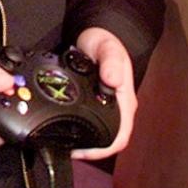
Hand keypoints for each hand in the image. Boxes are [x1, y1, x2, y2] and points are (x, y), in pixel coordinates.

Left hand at [71, 27, 135, 161]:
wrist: (96, 36)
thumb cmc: (106, 43)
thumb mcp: (108, 48)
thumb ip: (110, 62)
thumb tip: (113, 80)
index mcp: (125, 102)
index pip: (120, 136)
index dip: (104, 149)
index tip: (83, 151)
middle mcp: (118, 109)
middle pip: (108, 140)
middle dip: (90, 150)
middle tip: (66, 149)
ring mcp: (106, 108)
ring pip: (98, 135)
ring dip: (83, 143)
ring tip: (62, 143)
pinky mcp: (95, 105)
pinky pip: (89, 124)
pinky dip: (78, 131)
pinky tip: (62, 129)